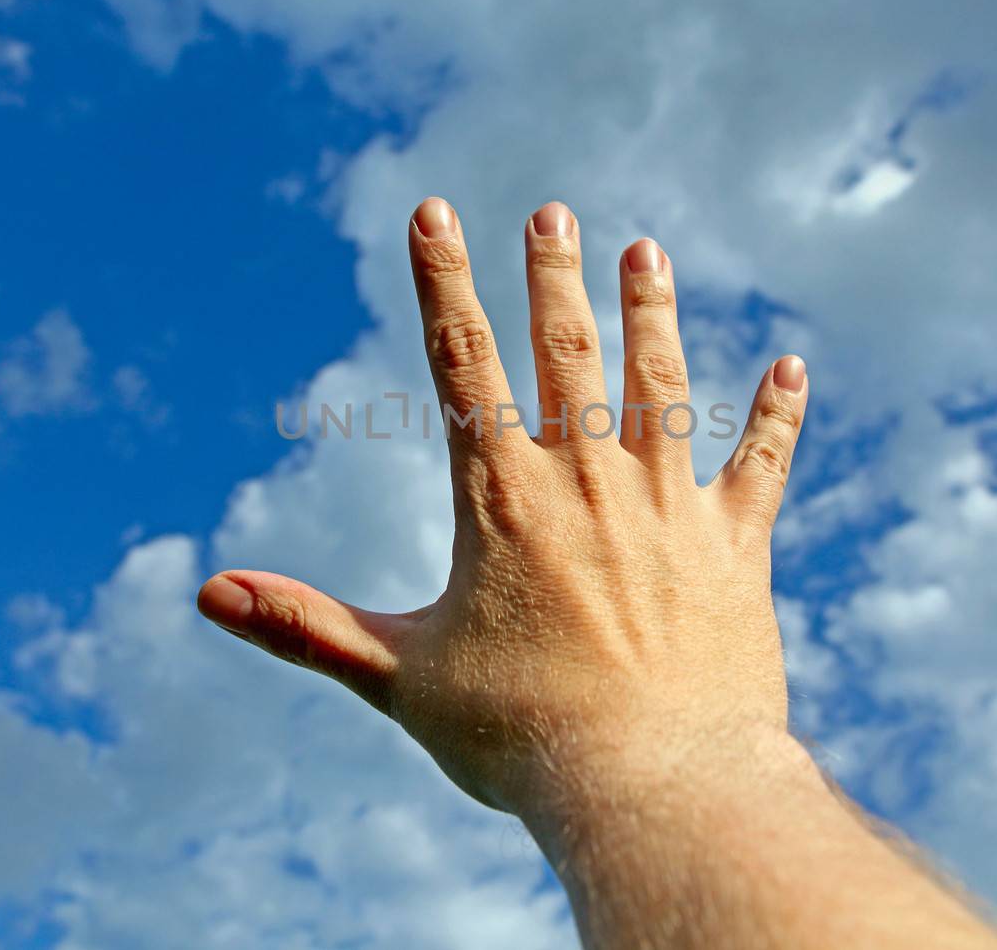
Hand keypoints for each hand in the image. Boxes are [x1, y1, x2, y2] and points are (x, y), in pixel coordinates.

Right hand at [197, 196, 807, 818]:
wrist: (653, 785)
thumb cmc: (518, 738)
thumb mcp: (397, 679)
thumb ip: (304, 626)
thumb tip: (206, 595)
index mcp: (502, 499)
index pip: (460, 363)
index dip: (444, 282)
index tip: (436, 212)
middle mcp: (588, 481)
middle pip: (567, 351)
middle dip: (554, 275)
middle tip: (554, 211)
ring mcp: (668, 507)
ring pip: (661, 383)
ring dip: (652, 313)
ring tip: (648, 251)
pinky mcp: (735, 547)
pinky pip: (760, 465)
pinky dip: (775, 416)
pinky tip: (789, 367)